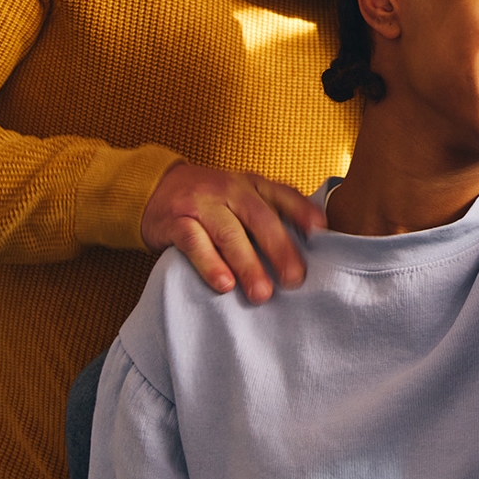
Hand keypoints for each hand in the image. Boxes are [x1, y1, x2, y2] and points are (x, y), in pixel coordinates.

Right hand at [141, 162, 327, 302]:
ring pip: (229, 233)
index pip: (282, 194)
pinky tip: (224, 284)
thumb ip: (270, 213)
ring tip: (262, 293)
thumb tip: (310, 245)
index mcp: (252, 185)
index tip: (322, 231)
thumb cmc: (212, 201)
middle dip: (280, 249)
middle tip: (294, 279)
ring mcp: (202, 203)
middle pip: (260, 218)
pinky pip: (195, 243)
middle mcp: (230, 190)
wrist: (156, 189)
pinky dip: (210, 264)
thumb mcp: (242, 197)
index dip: (302, 211)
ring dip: (248, 264)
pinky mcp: (176, 221)